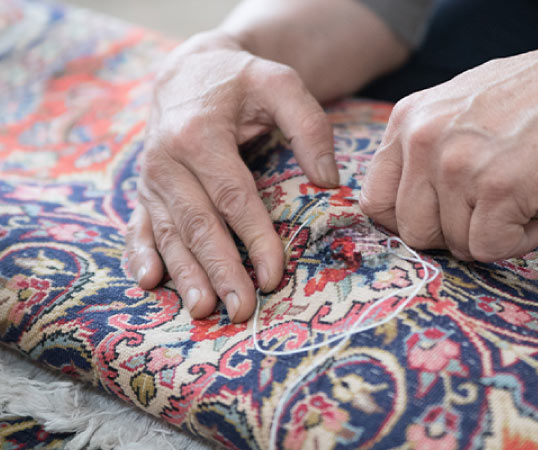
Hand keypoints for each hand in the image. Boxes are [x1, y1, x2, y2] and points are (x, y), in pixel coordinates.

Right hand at [125, 30, 338, 321]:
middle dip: (221, 270)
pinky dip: (141, 254)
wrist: (189, 72)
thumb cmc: (240, 81)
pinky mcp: (144, 191)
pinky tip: (147, 282)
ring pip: (169, 233)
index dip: (255, 239)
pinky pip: (139, 226)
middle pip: (198, 223)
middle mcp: (166, 160)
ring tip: (202, 310)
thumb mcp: (280, 83)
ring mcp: (151, 179)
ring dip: (185, 274)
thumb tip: (327, 181)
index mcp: (199, 134)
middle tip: (242, 310)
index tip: (275, 276)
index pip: (233, 197)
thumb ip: (309, 126)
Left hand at [360, 31, 537, 261]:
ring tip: (522, 197)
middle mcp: (423, 140)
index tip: (440, 220)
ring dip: (493, 234)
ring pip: (455, 245)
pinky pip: (490, 249)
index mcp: (406, 121)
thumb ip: (422, 153)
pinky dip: (521, 241)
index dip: (407, 222)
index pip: (375, 202)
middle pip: (413, 233)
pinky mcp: (496, 188)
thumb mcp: (455, 110)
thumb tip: (404, 213)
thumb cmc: (530, 102)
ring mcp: (457, 164)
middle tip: (489, 211)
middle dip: (453, 234)